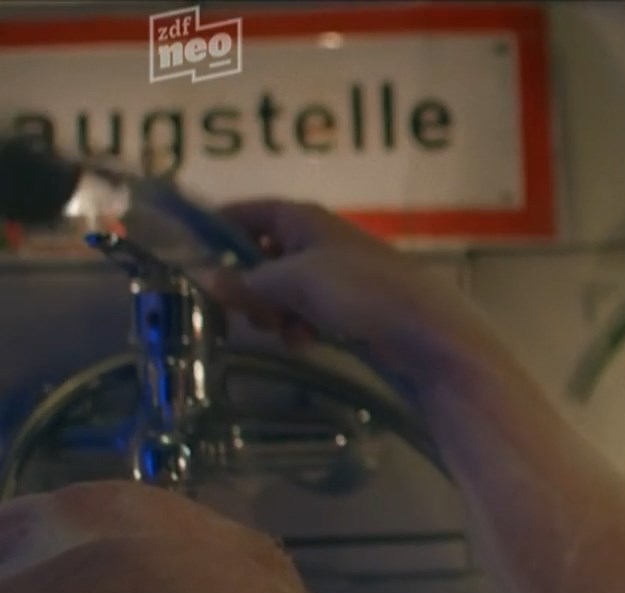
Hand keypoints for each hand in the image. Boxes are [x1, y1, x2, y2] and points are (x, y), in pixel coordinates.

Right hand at [192, 199, 498, 377]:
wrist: (424, 329)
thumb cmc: (360, 290)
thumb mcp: (295, 281)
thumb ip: (248, 281)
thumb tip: (205, 279)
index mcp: (304, 219)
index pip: (248, 212)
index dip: (218, 229)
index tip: (193, 258)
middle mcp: (316, 240)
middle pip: (260, 256)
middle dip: (250, 285)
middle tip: (249, 311)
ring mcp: (333, 274)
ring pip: (280, 290)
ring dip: (274, 312)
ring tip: (286, 329)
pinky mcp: (347, 306)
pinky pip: (305, 312)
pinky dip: (299, 325)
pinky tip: (307, 340)